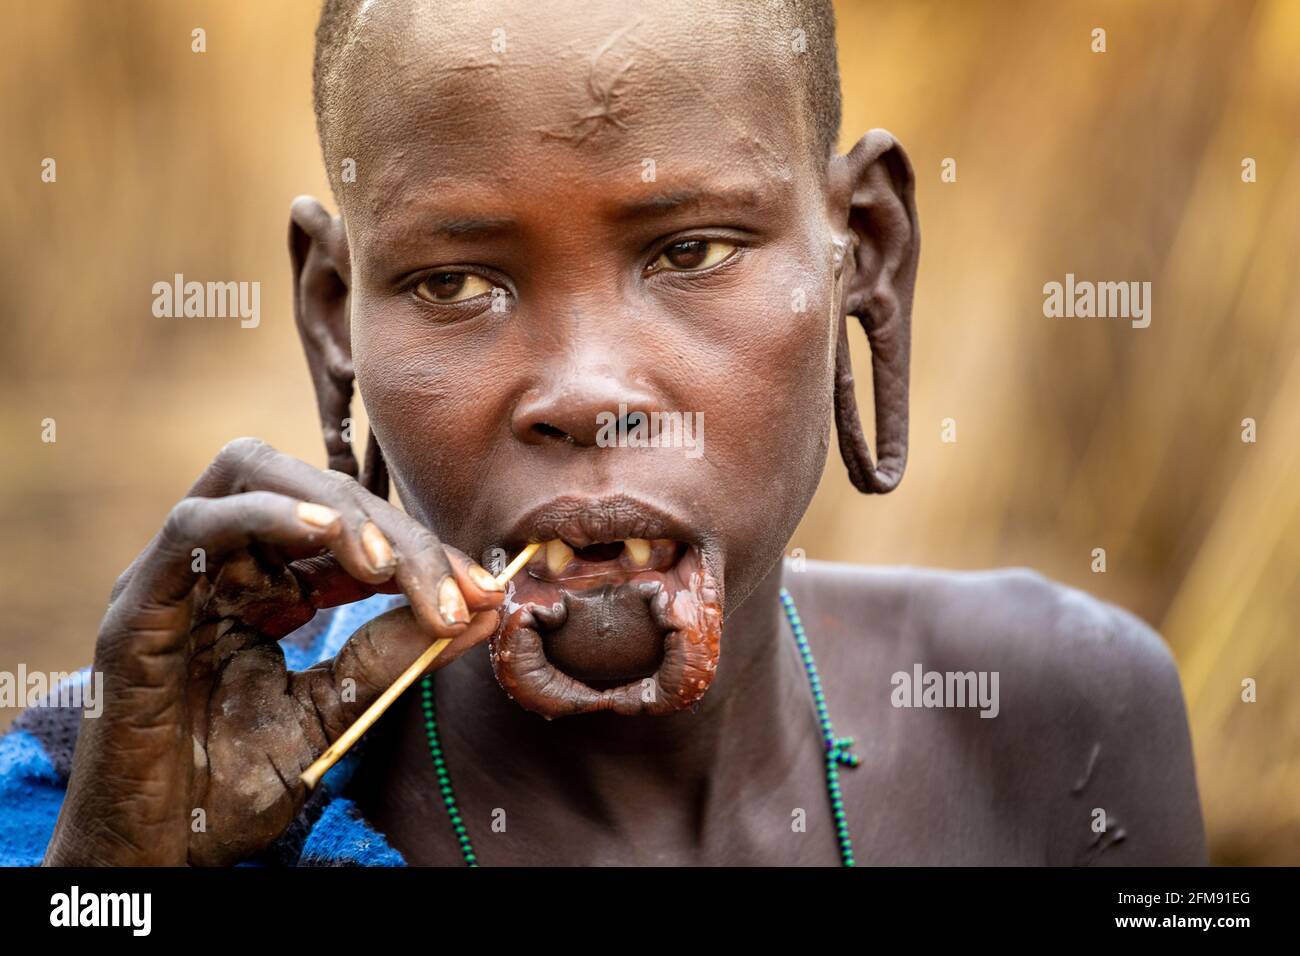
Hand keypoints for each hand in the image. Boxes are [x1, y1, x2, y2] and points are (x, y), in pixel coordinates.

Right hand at [43, 438, 502, 865]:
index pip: (348, 531)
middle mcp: (220, 565)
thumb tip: (480, 609)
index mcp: (264, 585)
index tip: (480, 591)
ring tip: (386, 563)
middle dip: (390, 529)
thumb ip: (393, 653)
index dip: (418, 549)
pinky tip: (327, 538)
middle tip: (451, 586)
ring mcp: (175, 575)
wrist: (159, 852)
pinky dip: (264, 515)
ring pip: (251, 478)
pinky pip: (194, 526)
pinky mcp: (137, 602)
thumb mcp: (335, 710)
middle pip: (308, 490)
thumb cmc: (233, 785)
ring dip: (333, 510)